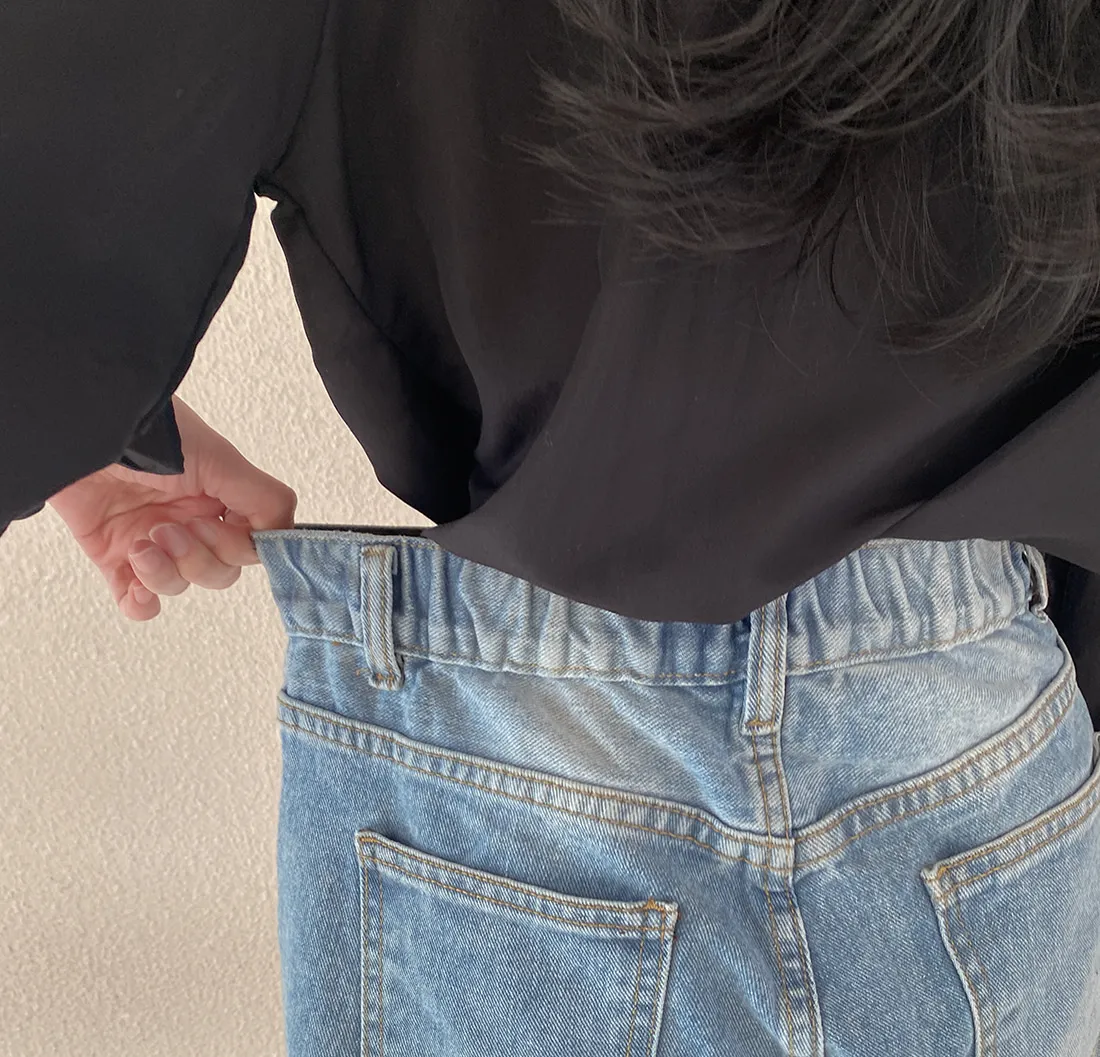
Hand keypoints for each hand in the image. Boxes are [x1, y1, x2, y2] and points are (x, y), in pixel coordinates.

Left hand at [48, 396, 296, 620]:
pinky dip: (141, 602)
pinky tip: (135, 583)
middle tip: (168, 528)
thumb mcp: (220, 458)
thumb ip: (265, 498)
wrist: (75, 432)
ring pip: (181, 586)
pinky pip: (139, 603)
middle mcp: (193, 522)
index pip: (252, 547)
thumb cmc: (147, 434)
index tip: (214, 524)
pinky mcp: (116, 558)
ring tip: (140, 542)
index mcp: (222, 499)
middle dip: (197, 558)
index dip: (237, 548)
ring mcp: (155, 542)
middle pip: (220, 572)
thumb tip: (285, 539)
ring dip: (164, 573)